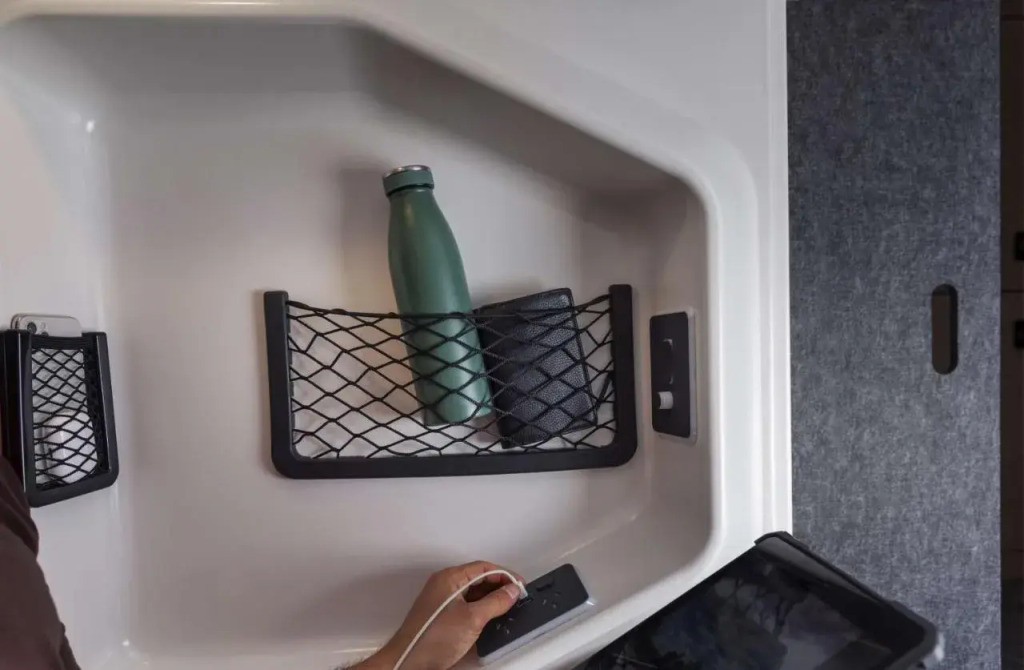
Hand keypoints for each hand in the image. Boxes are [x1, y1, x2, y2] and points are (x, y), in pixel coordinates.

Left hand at [356, 561, 522, 669]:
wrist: (410, 660)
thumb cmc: (431, 639)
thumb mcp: (473, 619)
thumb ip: (495, 602)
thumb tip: (511, 592)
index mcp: (450, 578)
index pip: (483, 567)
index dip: (504, 574)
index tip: (519, 585)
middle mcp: (444, 584)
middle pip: (478, 577)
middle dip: (499, 585)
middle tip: (516, 596)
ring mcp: (442, 599)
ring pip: (473, 591)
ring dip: (490, 597)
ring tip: (507, 606)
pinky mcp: (442, 613)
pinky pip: (466, 602)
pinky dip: (480, 606)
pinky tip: (490, 616)